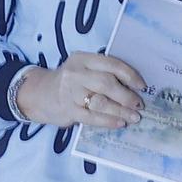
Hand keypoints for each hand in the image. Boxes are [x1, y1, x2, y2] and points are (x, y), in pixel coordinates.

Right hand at [16, 53, 148, 128]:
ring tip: (134, 117)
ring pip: (100, 102)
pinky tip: (120, 123)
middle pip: (106, 83)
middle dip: (126, 96)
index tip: (142, 85)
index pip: (111, 64)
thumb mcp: (84, 69)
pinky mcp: (68, 110)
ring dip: (120, 110)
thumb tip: (134, 87)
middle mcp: (76, 73)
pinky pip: (91, 117)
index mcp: (84, 59)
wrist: (39, 94)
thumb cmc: (71, 82)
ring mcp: (70, 92)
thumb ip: (103, 73)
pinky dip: (108, 121)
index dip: (130, 75)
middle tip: (139, 105)